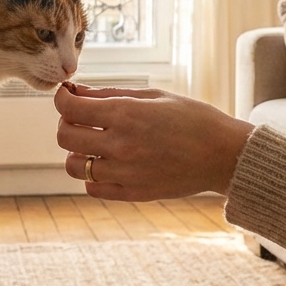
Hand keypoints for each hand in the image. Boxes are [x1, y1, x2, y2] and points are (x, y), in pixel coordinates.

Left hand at [53, 83, 254, 200]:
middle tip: (81, 119)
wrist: (224, 154)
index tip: (67, 96)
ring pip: (74, 166)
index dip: (61, 99)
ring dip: (77, 153)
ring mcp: (125, 173)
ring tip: (94, 145)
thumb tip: (76, 92)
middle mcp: (120, 145)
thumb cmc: (193, 118)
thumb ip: (110, 94)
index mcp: (125, 115)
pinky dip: (93, 176)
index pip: (69, 108)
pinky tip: (108, 164)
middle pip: (64, 137)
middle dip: (67, 123)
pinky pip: (93, 188)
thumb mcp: (153, 95)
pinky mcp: (133, 193)